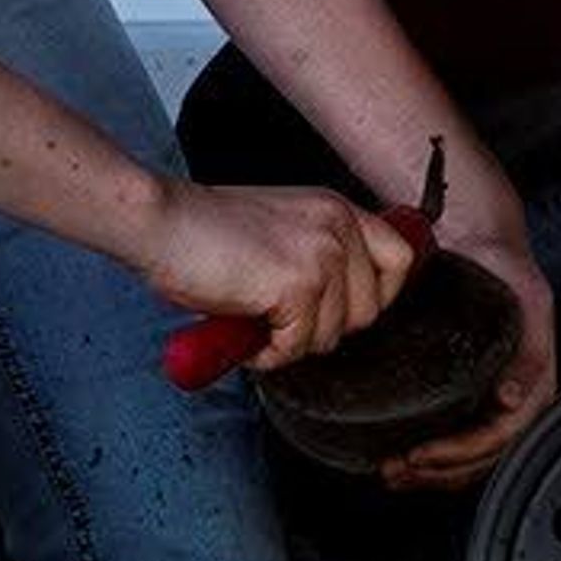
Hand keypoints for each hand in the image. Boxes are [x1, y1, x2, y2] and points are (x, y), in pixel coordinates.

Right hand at [140, 179, 415, 372]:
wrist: (160, 222)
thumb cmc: (202, 231)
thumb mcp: (280, 230)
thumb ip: (317, 255)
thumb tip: (339, 307)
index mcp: (337, 208)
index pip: (400, 258)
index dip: (377, 295)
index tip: (343, 311)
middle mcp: (339, 226)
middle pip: (370, 309)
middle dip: (325, 328)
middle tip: (281, 319)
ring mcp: (323, 254)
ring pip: (333, 334)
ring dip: (291, 342)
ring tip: (255, 319)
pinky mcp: (298, 285)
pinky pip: (298, 346)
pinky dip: (267, 352)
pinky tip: (244, 328)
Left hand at [380, 200, 557, 492]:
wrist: (482, 242)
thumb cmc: (504, 267)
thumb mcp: (527, 301)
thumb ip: (528, 352)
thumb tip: (511, 400)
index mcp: (536, 380)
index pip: (502, 435)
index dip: (463, 451)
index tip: (424, 451)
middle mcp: (518, 397)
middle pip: (483, 455)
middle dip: (440, 469)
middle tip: (398, 467)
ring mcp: (493, 400)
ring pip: (470, 457)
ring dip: (432, 472)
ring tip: (392, 471)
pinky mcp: (470, 396)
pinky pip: (456, 440)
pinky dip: (430, 458)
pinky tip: (400, 458)